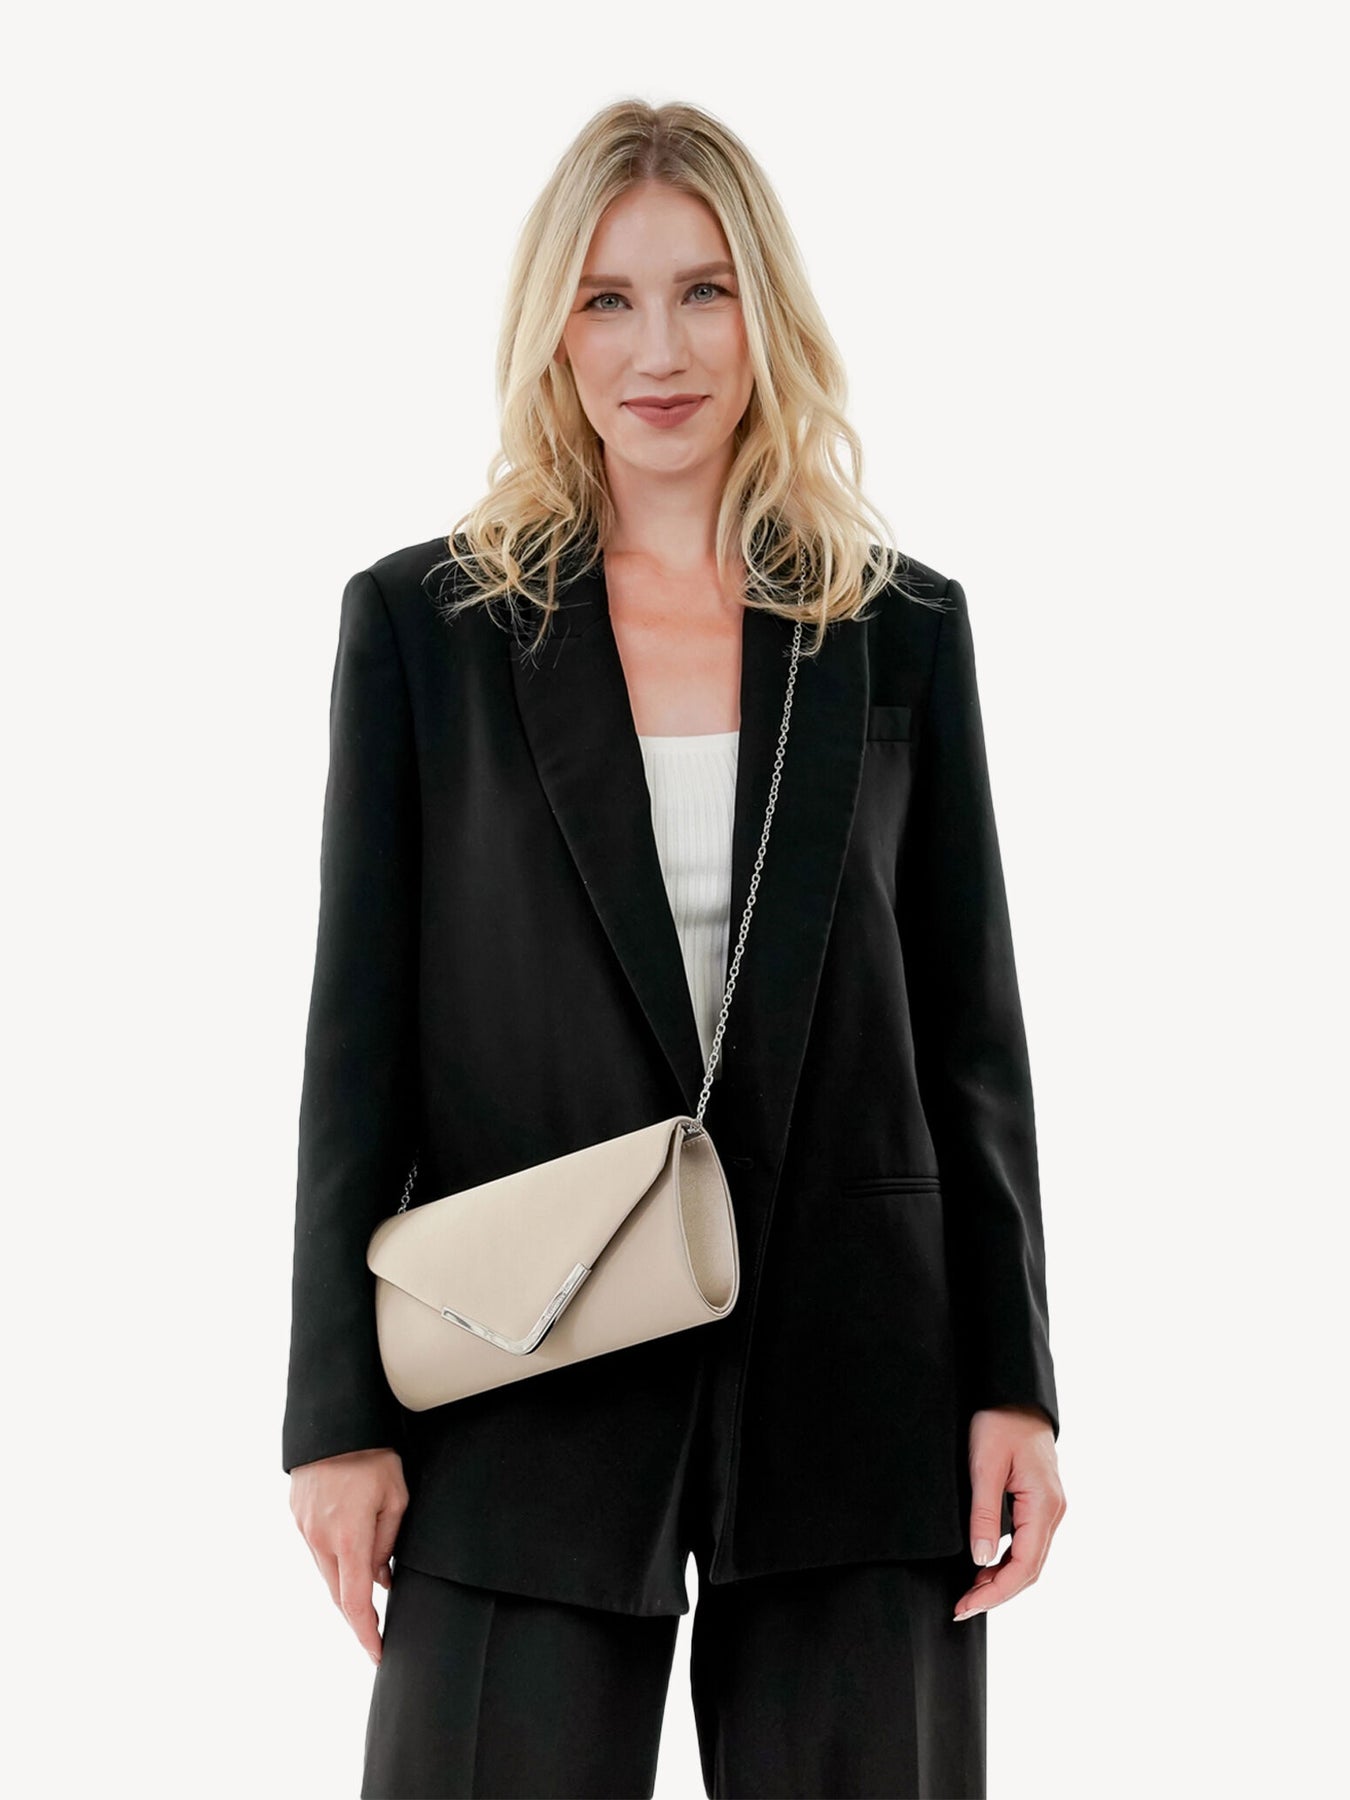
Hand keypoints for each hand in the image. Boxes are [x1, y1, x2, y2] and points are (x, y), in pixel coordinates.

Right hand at [289, 1447, 407, 1664]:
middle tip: (375, 1633)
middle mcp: (320, 1538)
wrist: (335, 1422)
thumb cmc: (373, 1455)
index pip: (357, 1603)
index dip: (366, 1634)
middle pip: (338, 1593)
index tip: (377, 1654)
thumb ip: (387, 1544)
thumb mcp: (396, 1497)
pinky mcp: (297, 1515)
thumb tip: (381, 1579)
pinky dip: (333, 1559)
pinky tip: (349, 1554)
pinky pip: (316, 1548)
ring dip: (345, 1586)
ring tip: (368, 1590)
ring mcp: (304, 1527)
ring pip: (326, 1572)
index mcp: (349, 1538)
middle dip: (356, 1617)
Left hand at [953, 1405, 1065, 1621]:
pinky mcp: (1040, 1502)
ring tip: (969, 1593)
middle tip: (962, 1607)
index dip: (996, 1592)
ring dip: (1002, 1580)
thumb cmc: (1000, 1421)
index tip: (966, 1606)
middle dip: (997, 1593)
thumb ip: (984, 1513)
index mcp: (1044, 1505)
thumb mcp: (985, 1465)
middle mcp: (1053, 1511)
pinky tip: (985, 1567)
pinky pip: (1028, 1543)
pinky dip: (1007, 1561)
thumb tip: (981, 1561)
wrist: (1015, 1393)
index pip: (1024, 1566)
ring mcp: (1049, 1507)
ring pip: (1030, 1558)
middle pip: (1030, 1569)